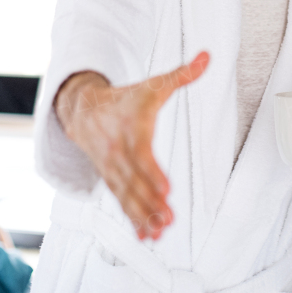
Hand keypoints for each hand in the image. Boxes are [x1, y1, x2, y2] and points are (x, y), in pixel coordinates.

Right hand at [54, 52, 208, 239]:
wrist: (83, 109)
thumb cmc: (125, 98)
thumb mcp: (152, 84)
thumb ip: (182, 74)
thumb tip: (208, 56)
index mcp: (132, 128)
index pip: (142, 154)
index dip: (152, 173)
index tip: (166, 190)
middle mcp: (119, 152)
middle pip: (135, 181)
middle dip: (150, 203)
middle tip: (168, 220)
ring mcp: (113, 168)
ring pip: (127, 195)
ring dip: (142, 216)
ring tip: (159, 233)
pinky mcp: (111, 179)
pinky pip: (121, 201)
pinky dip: (132, 219)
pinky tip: (145, 236)